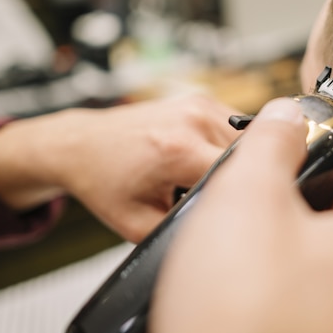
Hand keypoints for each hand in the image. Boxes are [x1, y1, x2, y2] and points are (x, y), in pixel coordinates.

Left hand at [0, 95, 239, 241]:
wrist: (81, 145)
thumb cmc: (104, 181)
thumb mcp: (140, 224)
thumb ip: (184, 231)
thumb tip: (222, 232)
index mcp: (178, 150)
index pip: (244, 175)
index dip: (250, 198)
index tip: (245, 215)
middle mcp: (193, 119)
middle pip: (252, 155)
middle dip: (246, 180)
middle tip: (227, 202)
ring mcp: (199, 105)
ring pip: (249, 140)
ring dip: (242, 162)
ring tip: (212, 180)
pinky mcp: (201, 101)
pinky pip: (236, 128)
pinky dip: (232, 148)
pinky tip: (209, 162)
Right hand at [149, 98, 332, 332]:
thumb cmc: (238, 316)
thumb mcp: (246, 196)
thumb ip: (272, 141)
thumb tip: (286, 116)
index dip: (310, 187)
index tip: (279, 198)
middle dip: (297, 235)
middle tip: (254, 244)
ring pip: (329, 285)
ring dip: (289, 277)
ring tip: (247, 286)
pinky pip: (319, 327)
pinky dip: (289, 318)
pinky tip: (253, 321)